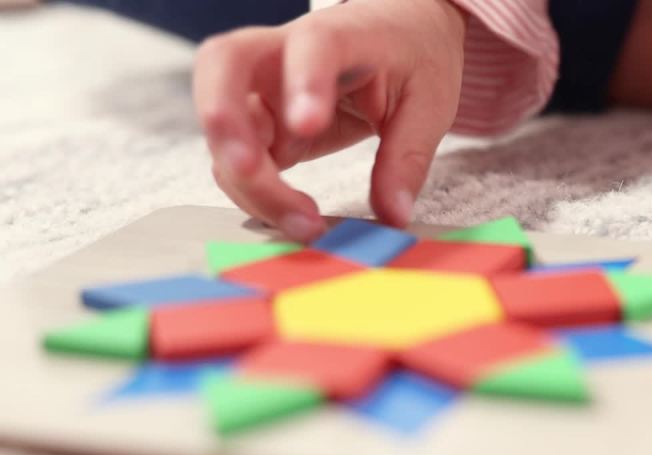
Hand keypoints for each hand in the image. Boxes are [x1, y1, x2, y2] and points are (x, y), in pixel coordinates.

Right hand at [192, 0, 466, 239]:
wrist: (400, 36)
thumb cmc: (411, 57)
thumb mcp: (429, 103)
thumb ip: (408, 157)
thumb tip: (394, 214)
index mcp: (340, 35)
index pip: (311, 44)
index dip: (302, 81)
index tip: (308, 126)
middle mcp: (284, 54)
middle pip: (222, 64)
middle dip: (224, 122)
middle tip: (249, 171)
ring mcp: (264, 88)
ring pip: (223, 123)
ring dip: (248, 179)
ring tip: (303, 222)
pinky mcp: (263, 125)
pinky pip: (238, 159)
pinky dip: (256, 193)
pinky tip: (294, 218)